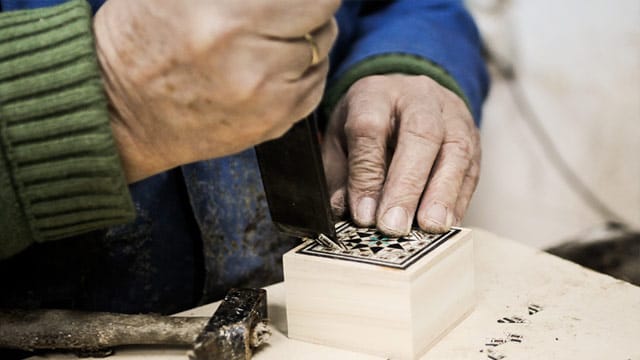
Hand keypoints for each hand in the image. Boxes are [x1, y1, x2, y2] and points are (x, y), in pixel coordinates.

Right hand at [94, 0, 339, 181]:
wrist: (118, 114)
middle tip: (283, 10)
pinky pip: (314, 88)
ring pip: (320, 54)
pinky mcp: (271, 126)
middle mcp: (252, 64)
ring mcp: (266, 101)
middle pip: (322, 20)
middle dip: (309, 8)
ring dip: (305, 40)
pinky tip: (274, 66)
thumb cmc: (137, 43)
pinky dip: (303, 72)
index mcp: (227, 21)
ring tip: (270, 38)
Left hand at [322, 74, 480, 234]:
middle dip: (407, 185)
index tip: (363, 214)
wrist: (405, 96)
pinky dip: (459, 199)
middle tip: (395, 224)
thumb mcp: (340, 139)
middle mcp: (418, 97)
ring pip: (454, 149)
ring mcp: (452, 115)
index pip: (370, 128)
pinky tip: (446, 223)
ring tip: (429, 226)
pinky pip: (471, 168)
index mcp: (375, 94)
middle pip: (420, 134)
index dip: (367, 174)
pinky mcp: (472, 137)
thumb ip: (341, 175)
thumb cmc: (367, 122)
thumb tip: (347, 212)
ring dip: (442, 193)